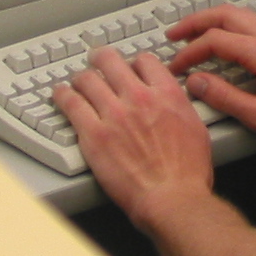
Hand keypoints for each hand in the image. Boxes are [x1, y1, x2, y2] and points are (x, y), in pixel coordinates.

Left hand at [52, 48, 215, 227]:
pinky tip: (59, 95)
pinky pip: (71, 104)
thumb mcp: (196, 128)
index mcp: (166, 94)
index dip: (134, 62)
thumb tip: (174, 103)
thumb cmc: (187, 173)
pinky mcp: (93, 134)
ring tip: (76, 80)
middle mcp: (138, 98)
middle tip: (96, 60)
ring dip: (81, 77)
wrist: (171, 197)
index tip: (129, 66)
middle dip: (101, 58)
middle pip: (111, 61)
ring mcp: (114, 114)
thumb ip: (180, 108)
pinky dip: (62, 95)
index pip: (144, 61)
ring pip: (87, 79)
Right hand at [165, 5, 255, 151]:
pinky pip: (253, 22)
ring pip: (240, 14)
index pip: (215, 41)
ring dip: (213, 21)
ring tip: (192, 35)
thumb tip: (196, 83)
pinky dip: (230, 25)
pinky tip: (223, 40)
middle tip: (174, 34)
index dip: (189, 53)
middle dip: (195, 22)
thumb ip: (225, 98)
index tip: (176, 68)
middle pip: (226, 14)